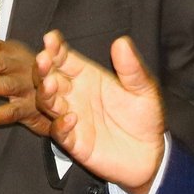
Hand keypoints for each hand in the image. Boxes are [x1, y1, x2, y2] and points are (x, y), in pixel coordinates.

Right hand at [34, 31, 167, 193]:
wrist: (150, 154)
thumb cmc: (145, 118)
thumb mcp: (144, 90)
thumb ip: (132, 68)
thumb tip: (122, 42)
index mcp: (88, 77)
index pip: (65, 59)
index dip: (56, 48)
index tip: (51, 39)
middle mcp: (75, 95)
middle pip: (49, 77)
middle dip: (43, 68)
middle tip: (43, 59)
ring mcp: (72, 118)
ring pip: (47, 103)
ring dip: (45, 93)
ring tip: (50, 85)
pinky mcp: (74, 142)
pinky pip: (59, 133)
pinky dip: (60, 125)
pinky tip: (71, 118)